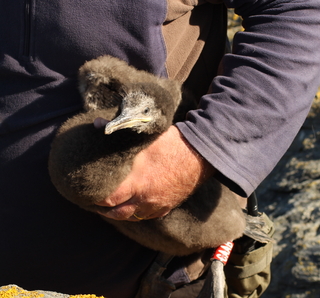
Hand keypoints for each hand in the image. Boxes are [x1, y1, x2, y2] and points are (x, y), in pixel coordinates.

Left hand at [94, 122, 214, 220]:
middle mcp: (145, 198)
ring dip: (119, 213)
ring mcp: (158, 204)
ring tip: (111, 205)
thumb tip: (96, 125)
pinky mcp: (168, 205)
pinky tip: (133, 206)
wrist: (202, 153)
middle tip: (94, 201)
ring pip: (132, 217)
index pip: (106, 198)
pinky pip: (148, 216)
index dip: (93, 197)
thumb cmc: (173, 143)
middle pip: (117, 213)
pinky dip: (137, 213)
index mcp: (136, 182)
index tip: (85, 191)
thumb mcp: (144, 136)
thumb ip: (119, 133)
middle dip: (103, 209)